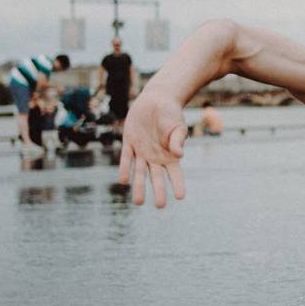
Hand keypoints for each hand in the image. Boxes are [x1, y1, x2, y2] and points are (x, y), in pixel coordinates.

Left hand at [117, 89, 187, 207]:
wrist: (156, 99)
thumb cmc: (171, 114)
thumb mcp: (178, 126)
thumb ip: (178, 140)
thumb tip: (179, 154)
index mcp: (170, 155)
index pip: (175, 173)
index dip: (178, 184)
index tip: (180, 197)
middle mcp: (155, 157)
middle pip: (157, 177)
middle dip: (158, 191)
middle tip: (160, 206)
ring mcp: (142, 151)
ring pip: (140, 172)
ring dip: (139, 186)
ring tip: (138, 202)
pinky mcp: (129, 142)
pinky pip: (126, 158)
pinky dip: (125, 168)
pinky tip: (124, 180)